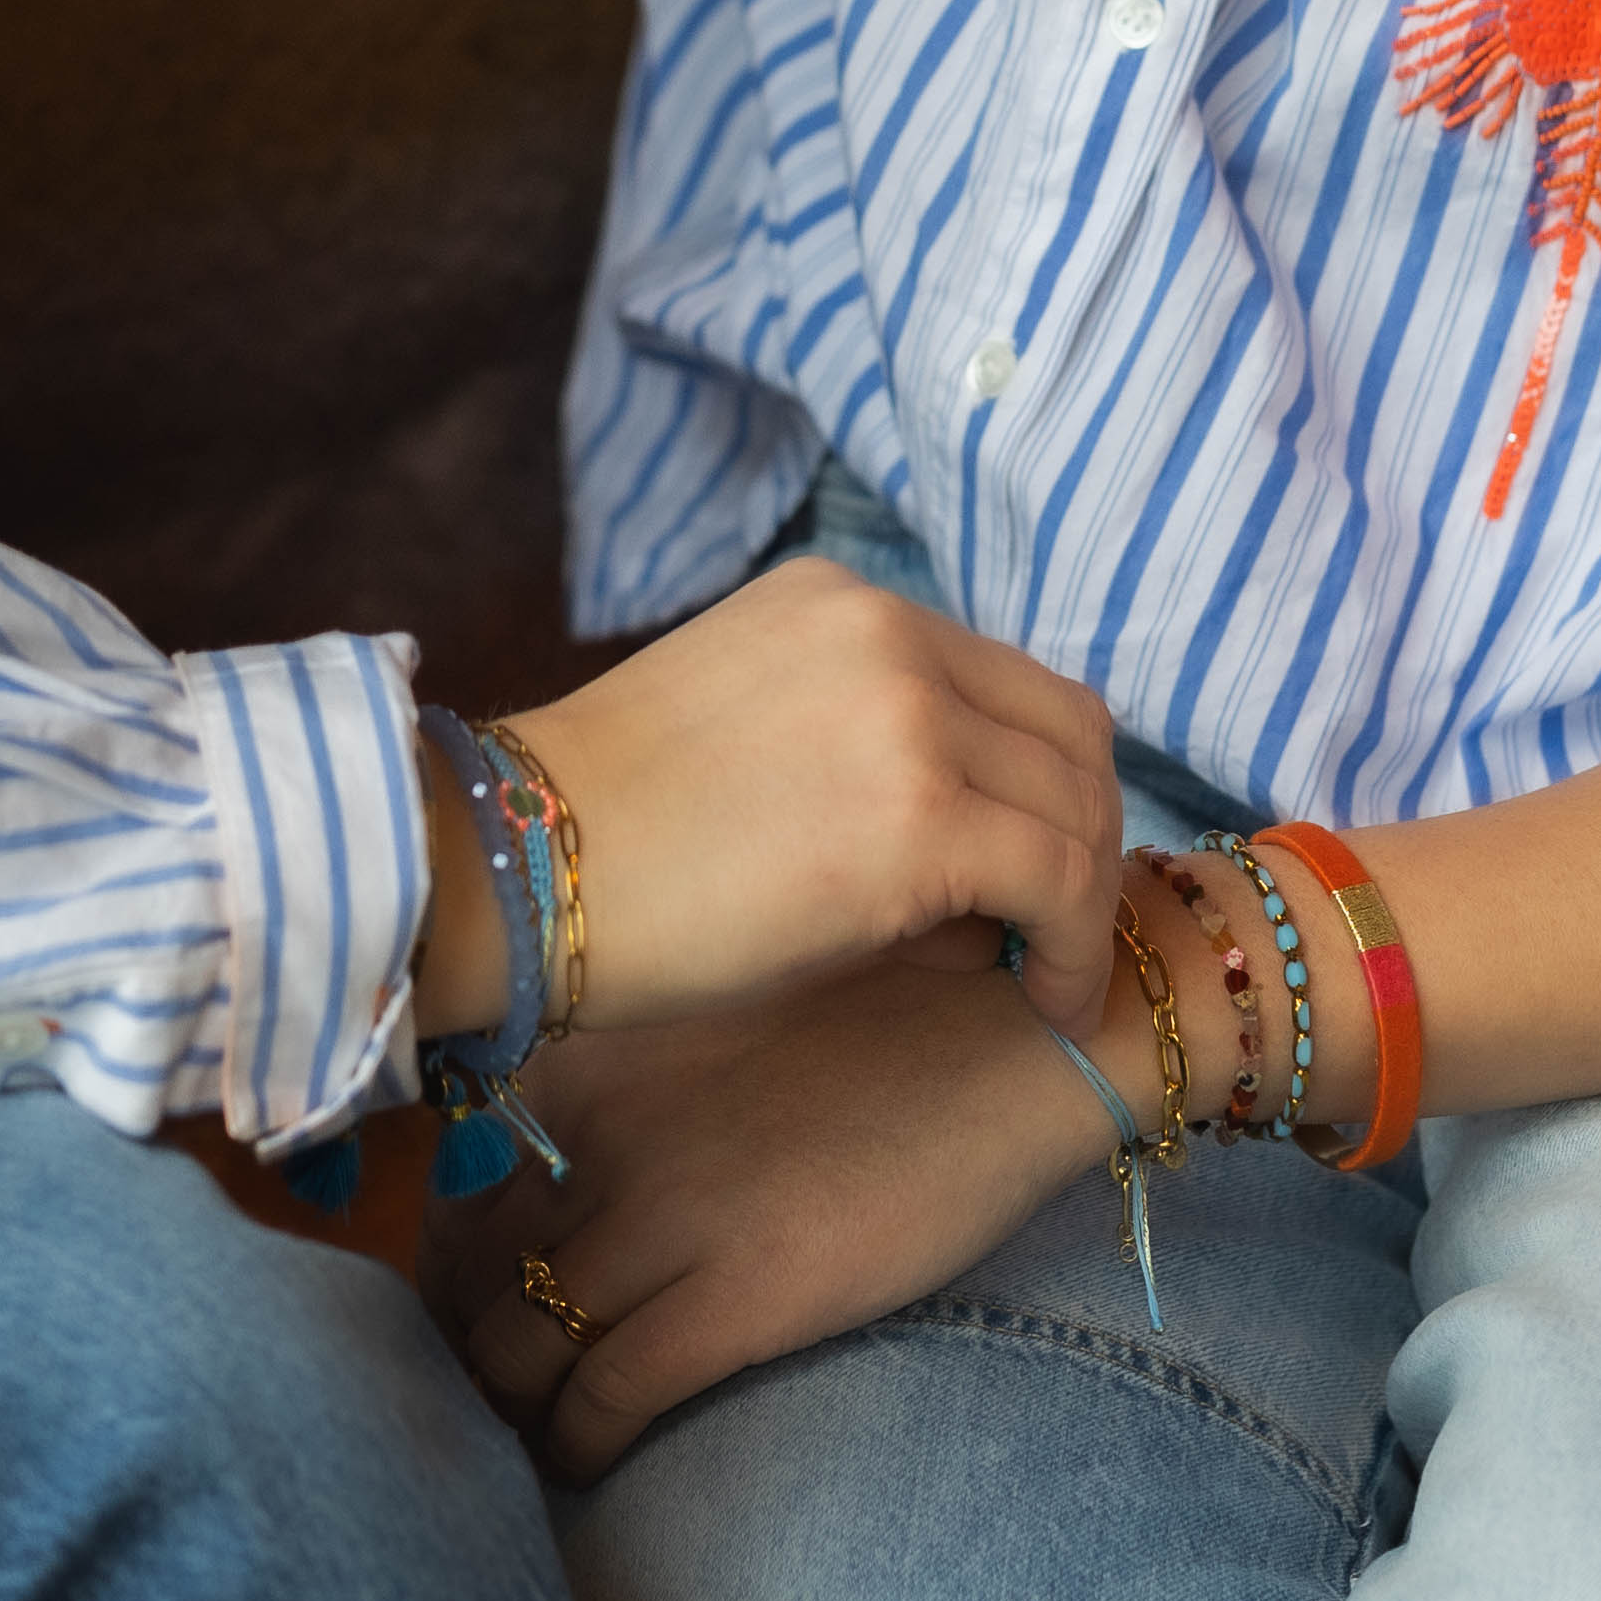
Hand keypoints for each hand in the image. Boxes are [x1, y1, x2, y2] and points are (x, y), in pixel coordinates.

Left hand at [422, 957, 1121, 1482]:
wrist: (1007, 1035)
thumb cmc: (883, 1017)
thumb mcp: (717, 1011)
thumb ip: (628, 1072)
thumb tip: (553, 1158)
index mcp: (591, 1052)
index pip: (452, 1173)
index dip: (444, 1250)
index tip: (464, 1287)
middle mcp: (600, 1131)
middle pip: (464, 1268)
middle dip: (463, 1333)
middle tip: (492, 1370)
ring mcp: (661, 1217)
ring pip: (513, 1348)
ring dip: (509, 1403)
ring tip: (534, 1422)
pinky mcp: (730, 1300)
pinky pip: (600, 1401)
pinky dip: (574, 1446)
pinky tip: (587, 1457)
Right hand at [449, 559, 1122, 1039]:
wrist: (516, 868)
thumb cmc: (609, 839)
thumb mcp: (756, 737)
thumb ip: (869, 753)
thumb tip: (992, 875)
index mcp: (838, 601)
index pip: (1008, 681)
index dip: (1045, 782)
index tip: (1036, 868)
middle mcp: (888, 631)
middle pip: (1070, 730)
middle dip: (1084, 835)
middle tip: (1056, 929)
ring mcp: (911, 715)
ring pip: (1079, 802)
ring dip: (1080, 896)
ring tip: (1042, 972)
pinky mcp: (923, 815)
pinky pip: (1061, 879)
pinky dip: (1075, 947)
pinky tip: (1044, 999)